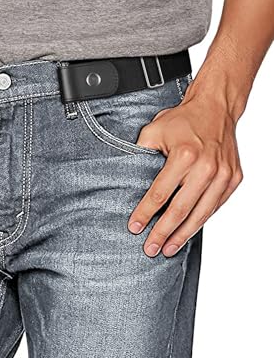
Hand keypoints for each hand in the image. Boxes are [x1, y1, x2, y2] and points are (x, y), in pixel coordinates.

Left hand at [128, 75, 243, 256]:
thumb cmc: (183, 120)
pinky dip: (200, 221)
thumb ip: (139, 153)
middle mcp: (206, 167)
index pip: (159, 193)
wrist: (216, 108)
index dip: (145, 213)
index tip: (134, 228)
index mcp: (184, 155)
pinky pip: (214, 207)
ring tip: (168, 249)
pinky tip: (187, 232)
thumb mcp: (153, 130)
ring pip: (201, 214)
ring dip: (183, 235)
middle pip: (180, 209)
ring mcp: (223, 175)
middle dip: (163, 233)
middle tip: (150, 249)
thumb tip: (124, 176)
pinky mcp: (234, 179)